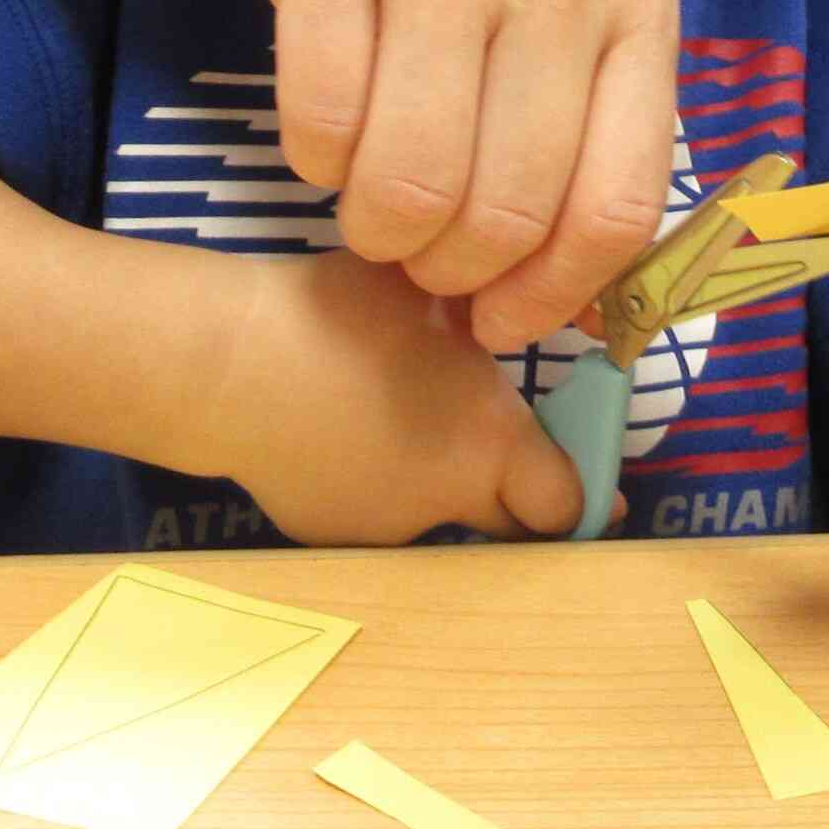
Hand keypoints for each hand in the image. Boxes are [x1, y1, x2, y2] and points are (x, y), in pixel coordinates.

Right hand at [198, 0, 680, 350]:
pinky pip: (322, 120)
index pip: (619, 201)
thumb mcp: (557, 8)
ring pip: (411, 180)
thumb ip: (582, 135)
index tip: (501, 325)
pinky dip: (311, 159)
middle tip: (416, 255)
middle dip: (450, 268)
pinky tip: (321, 132)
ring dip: (375, 227)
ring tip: (367, 202)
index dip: (555, 295)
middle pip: (509, 205)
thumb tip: (574, 317)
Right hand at [204, 250, 588, 544]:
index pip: (566, 507)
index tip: (595, 490)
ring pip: (438, 518)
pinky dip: (370, 485)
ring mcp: (386, 530)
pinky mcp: (328, 535)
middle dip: (521, 504)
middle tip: (514, 465)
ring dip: (438, 487)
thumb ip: (485, 310)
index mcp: (489, 444)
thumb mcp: (431, 293)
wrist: (233, 364)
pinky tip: (339, 434)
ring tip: (400, 424)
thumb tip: (522, 298)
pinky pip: (371, 514)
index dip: (583, 498)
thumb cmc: (342, 315)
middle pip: (512, 532)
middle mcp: (449, 502)